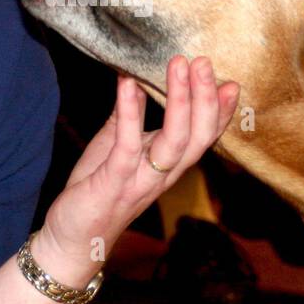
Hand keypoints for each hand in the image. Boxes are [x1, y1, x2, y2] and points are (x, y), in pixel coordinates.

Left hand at [32, 56, 239, 286]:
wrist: (73, 239)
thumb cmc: (96, 191)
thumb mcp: (115, 146)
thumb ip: (128, 115)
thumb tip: (134, 75)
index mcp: (168, 165)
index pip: (203, 137)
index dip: (220, 112)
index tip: (231, 82)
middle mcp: (162, 175)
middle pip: (197, 136)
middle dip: (205, 99)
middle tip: (204, 63)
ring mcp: (140, 180)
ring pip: (174, 142)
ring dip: (180, 102)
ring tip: (180, 66)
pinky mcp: (113, 183)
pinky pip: (128, 147)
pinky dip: (131, 114)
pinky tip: (128, 85)